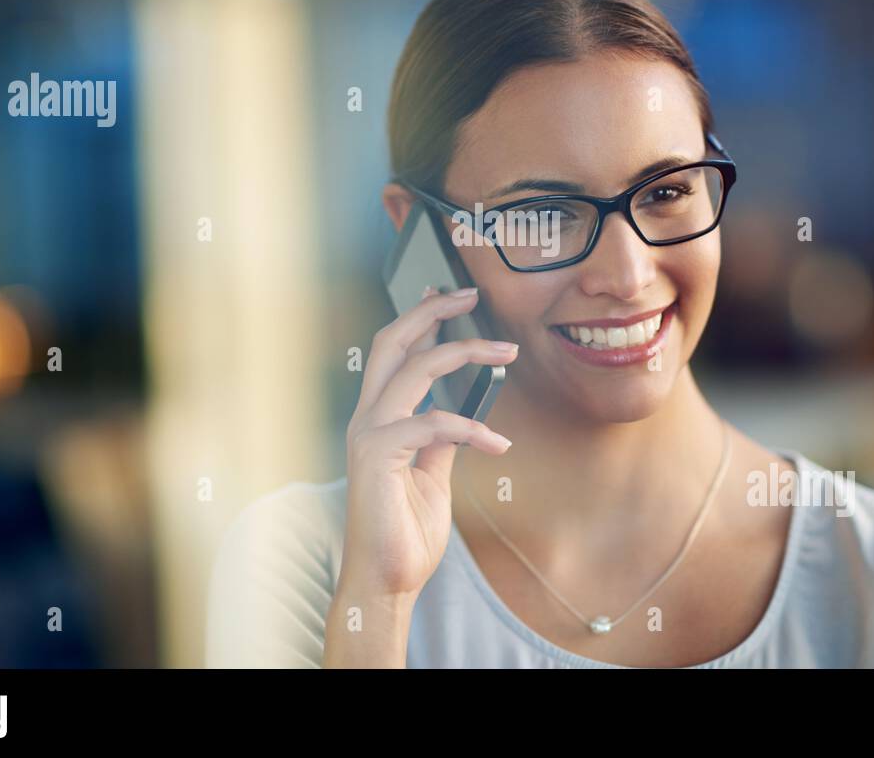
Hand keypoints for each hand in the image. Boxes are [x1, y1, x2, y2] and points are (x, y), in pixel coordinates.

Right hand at [337, 287, 516, 600]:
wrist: (388, 581)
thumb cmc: (406, 531)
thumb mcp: (433, 475)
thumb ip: (441, 439)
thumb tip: (464, 408)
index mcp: (377, 418)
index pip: (395, 352)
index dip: (421, 318)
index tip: (449, 292)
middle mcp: (366, 418)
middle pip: (393, 340)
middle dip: (432, 310)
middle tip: (470, 291)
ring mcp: (367, 433)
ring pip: (417, 369)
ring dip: (466, 352)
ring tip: (507, 352)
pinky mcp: (378, 454)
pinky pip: (433, 424)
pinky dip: (471, 429)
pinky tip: (498, 446)